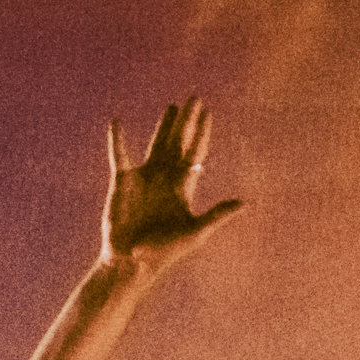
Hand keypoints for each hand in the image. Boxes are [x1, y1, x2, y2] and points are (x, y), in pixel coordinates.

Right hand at [101, 97, 243, 266]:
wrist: (132, 260)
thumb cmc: (165, 251)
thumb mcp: (195, 232)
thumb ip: (216, 215)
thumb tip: (243, 203)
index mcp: (183, 187)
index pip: (195, 153)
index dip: (202, 133)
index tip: (208, 114)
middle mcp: (166, 178)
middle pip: (179, 143)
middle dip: (187, 122)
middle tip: (194, 98)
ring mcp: (145, 178)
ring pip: (157, 144)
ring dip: (164, 126)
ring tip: (172, 107)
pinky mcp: (123, 182)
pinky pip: (120, 155)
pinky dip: (117, 140)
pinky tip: (117, 122)